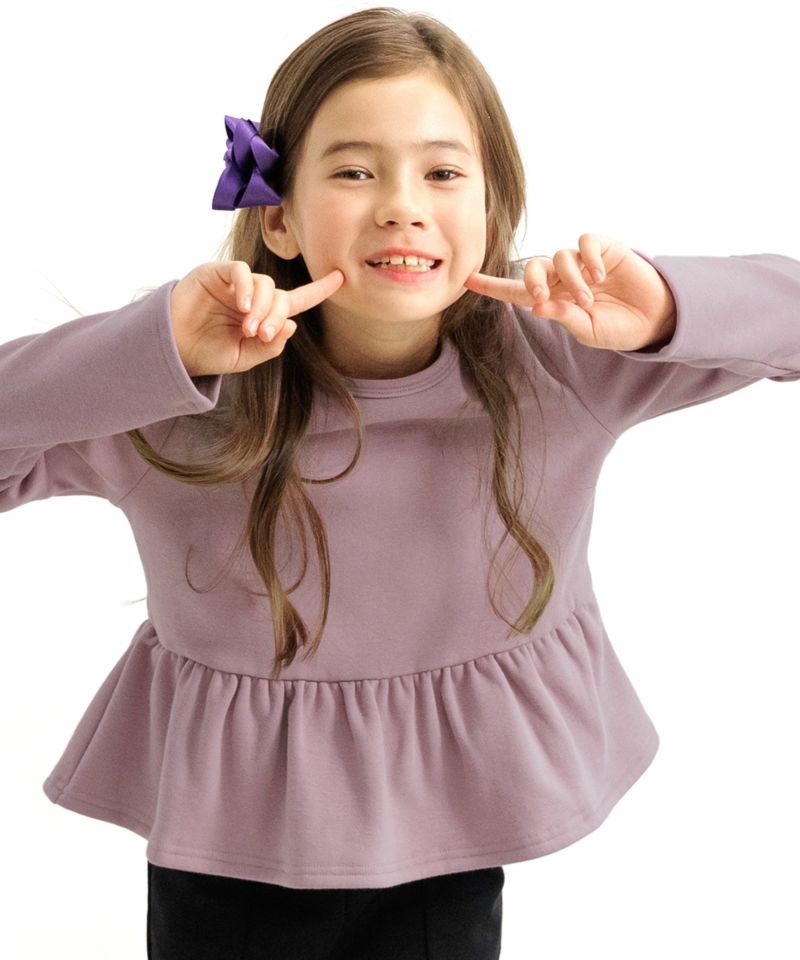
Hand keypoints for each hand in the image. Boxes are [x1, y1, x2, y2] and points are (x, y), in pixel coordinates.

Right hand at [170, 261, 344, 376]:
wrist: (175, 349)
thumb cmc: (209, 353)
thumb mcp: (245, 359)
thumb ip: (270, 347)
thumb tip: (292, 324)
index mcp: (263, 315)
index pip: (296, 300)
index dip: (318, 289)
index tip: (341, 277)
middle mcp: (252, 295)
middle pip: (280, 296)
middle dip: (276, 316)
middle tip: (261, 335)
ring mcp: (235, 283)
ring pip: (264, 284)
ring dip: (262, 307)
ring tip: (249, 328)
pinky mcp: (215, 273)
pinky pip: (240, 271)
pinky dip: (246, 287)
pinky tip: (243, 306)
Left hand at [463, 233, 676, 350]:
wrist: (655, 319)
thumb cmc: (618, 328)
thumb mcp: (588, 329)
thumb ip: (563, 316)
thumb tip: (537, 306)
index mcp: (553, 300)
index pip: (516, 291)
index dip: (491, 285)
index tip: (465, 280)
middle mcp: (563, 278)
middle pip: (533, 268)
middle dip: (532, 281)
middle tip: (544, 298)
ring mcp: (582, 262)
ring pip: (559, 256)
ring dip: (571, 279)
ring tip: (590, 297)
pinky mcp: (603, 248)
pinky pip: (584, 242)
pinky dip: (588, 257)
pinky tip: (600, 274)